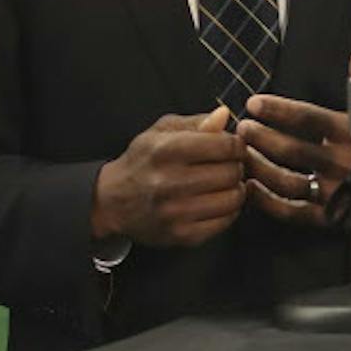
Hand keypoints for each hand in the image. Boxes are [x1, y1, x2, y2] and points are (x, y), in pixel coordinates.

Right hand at [90, 106, 245, 247]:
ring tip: (226, 184)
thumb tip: (224, 115)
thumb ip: (197, 122)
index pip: (224, 146)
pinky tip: (219, 202)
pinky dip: (229, 211)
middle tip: (230, 166)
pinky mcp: (181, 235)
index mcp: (166, 150)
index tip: (234, 147)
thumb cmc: (143, 161)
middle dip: (237, 166)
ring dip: (236, 189)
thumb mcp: (162, 131)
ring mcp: (175, 212)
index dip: (237, 144)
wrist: (112, 202)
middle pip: (231, 172)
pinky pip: (224, 222)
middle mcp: (169, 182)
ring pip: (232, 199)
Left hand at [239, 82, 350, 225]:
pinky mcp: (331, 216)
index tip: (255, 102)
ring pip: (288, 182)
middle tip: (242, 127)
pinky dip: (268, 203)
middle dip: (263, 138)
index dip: (280, 110)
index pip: (310, 119)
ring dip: (260, 168)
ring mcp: (336, 193)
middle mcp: (343, 164)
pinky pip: (293, 212)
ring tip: (242, 154)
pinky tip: (251, 188)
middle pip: (294, 151)